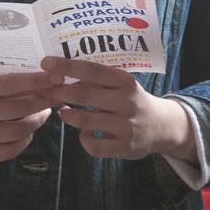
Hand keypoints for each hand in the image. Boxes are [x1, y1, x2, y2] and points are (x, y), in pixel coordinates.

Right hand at [0, 71, 63, 163]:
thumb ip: (5, 86)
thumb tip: (43, 81)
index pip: (10, 84)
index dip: (36, 81)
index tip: (57, 78)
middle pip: (19, 109)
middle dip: (42, 102)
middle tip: (55, 97)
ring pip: (18, 131)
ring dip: (36, 122)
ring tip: (43, 114)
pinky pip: (11, 150)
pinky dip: (25, 140)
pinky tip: (28, 132)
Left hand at [41, 57, 194, 160]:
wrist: (162, 126)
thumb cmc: (132, 101)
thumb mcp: (121, 86)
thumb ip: (97, 82)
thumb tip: (62, 76)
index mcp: (125, 82)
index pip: (93, 71)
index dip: (68, 66)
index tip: (46, 62)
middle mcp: (127, 102)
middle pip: (84, 96)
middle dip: (60, 93)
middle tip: (46, 91)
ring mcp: (126, 126)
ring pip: (85, 122)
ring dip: (68, 117)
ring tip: (63, 112)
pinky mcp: (124, 147)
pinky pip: (93, 145)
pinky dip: (84, 139)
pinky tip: (85, 133)